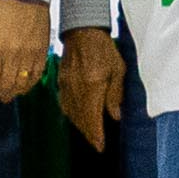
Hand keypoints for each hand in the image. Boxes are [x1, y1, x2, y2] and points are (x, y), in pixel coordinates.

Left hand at [0, 0, 51, 102]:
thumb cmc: (3, 11)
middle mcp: (13, 54)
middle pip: (4, 85)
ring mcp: (29, 55)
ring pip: (20, 85)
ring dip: (11, 94)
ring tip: (4, 95)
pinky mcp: (41, 54)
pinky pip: (35, 77)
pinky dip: (27, 86)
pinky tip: (20, 88)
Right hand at [56, 26, 125, 150]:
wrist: (82, 31)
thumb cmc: (103, 48)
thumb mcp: (117, 69)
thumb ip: (115, 94)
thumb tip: (115, 116)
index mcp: (92, 87)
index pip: (93, 119)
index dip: (96, 135)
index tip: (100, 146)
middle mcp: (77, 90)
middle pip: (81, 120)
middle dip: (89, 134)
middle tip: (96, 143)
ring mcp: (66, 87)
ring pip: (72, 114)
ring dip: (81, 126)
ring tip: (89, 133)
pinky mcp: (61, 82)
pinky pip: (65, 104)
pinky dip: (72, 114)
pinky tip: (77, 117)